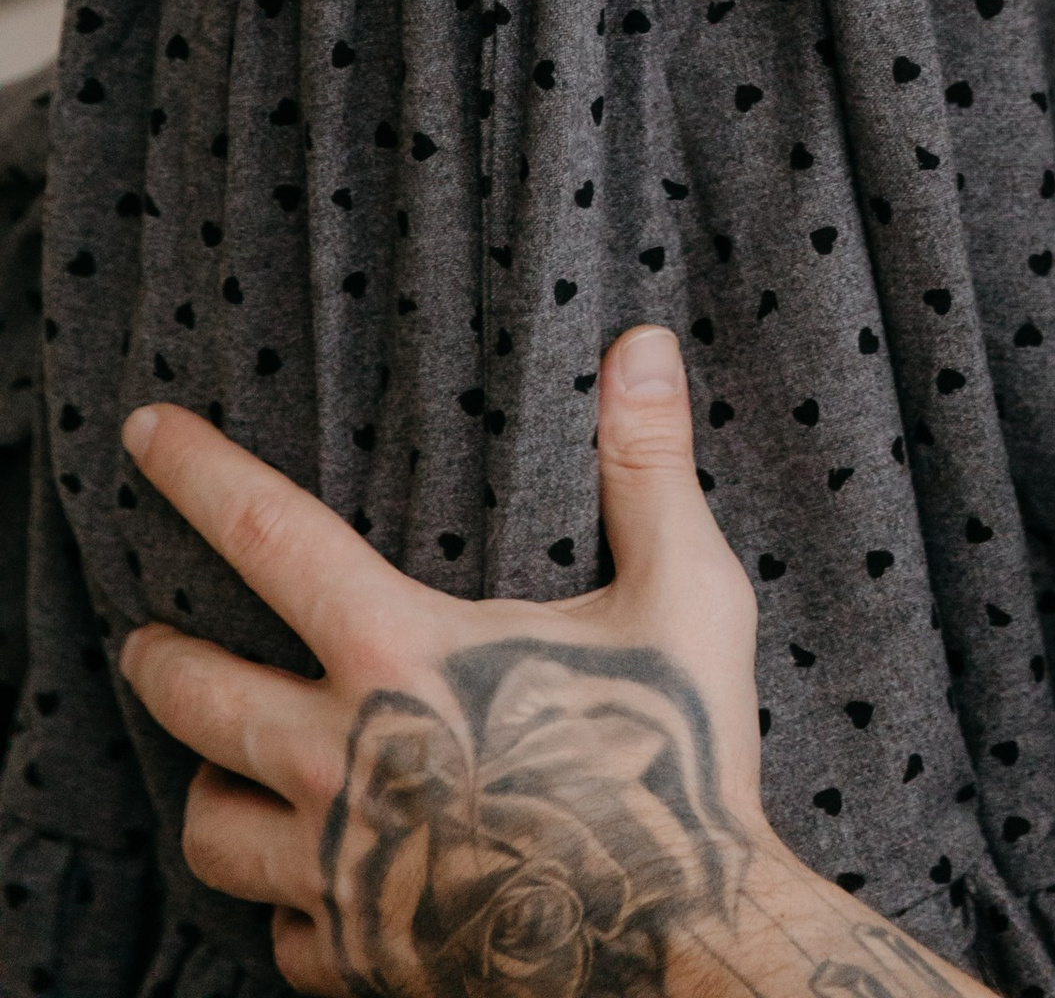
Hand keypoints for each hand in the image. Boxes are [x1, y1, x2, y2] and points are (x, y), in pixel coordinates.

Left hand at [118, 327, 986, 997]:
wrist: (682, 943)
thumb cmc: (679, 758)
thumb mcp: (681, 593)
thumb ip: (646, 464)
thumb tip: (643, 345)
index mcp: (400, 656)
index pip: (268, 536)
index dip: (198, 473)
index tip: (146, 436)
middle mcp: (343, 759)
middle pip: (195, 698)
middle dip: (160, 660)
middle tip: (146, 641)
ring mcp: (341, 872)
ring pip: (210, 832)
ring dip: (209, 790)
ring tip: (222, 769)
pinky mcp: (361, 959)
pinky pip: (278, 937)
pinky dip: (284, 907)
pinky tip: (312, 888)